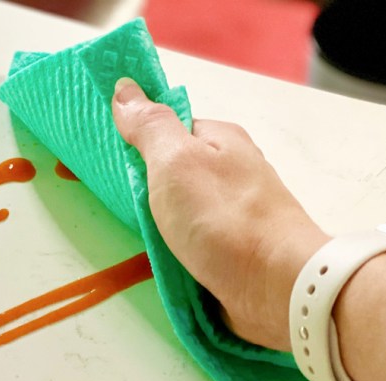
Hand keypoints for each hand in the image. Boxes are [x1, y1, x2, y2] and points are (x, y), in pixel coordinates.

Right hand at [111, 77, 329, 350]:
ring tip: (137, 235)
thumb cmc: (223, 220)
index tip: (107, 164)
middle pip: (176, 171)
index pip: (169, 129)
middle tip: (117, 204)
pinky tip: (164, 258)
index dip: (137, 143)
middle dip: (147, 186)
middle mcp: (233, 170)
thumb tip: (124, 88)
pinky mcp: (237, 249)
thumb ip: (149, 127)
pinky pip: (196, 240)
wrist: (278, 287)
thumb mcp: (175, 162)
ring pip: (184, 208)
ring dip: (161, 221)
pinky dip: (177, 247)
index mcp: (221, 139)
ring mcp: (237, 212)